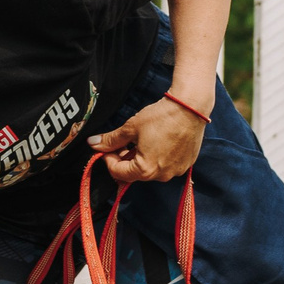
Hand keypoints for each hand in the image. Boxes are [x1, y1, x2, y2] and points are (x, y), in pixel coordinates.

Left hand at [90, 95, 206, 183]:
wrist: (190, 107)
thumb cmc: (161, 117)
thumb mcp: (131, 128)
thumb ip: (111, 140)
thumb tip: (93, 144)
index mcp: (145, 170)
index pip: (118, 173)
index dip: (108, 159)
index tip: (107, 147)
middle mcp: (162, 176)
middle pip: (135, 173)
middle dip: (124, 160)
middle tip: (122, 143)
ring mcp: (176, 171)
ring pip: (151, 170)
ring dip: (141, 159)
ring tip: (141, 140)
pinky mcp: (186, 164)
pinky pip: (166, 165)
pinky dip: (157, 157)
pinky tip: (157, 141)